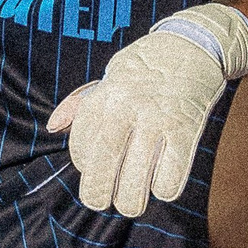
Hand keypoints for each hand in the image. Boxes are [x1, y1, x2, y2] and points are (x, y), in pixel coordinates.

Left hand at [47, 2, 247, 215]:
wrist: (193, 44)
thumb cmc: (146, 66)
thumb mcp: (109, 76)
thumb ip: (81, 104)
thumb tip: (53, 126)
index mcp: (104, 95)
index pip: (81, 145)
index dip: (83, 165)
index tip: (93, 169)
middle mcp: (126, 107)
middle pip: (104, 165)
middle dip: (98, 195)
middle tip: (101, 203)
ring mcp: (157, 119)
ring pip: (136, 180)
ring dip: (130, 202)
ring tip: (131, 204)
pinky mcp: (186, 129)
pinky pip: (170, 177)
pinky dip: (163, 190)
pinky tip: (161, 185)